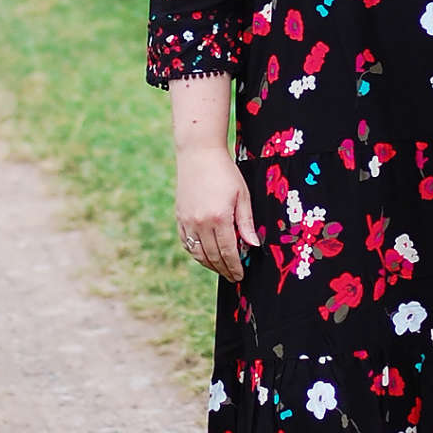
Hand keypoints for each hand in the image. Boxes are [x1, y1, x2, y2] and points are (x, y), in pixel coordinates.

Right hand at [176, 144, 257, 280]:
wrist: (199, 154)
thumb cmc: (225, 172)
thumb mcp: (242, 195)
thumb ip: (246, 222)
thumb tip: (253, 246)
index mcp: (219, 217)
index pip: (228, 251)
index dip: (235, 266)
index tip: (240, 276)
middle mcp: (200, 222)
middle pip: (213, 256)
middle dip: (224, 269)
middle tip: (233, 277)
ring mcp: (187, 221)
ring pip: (197, 253)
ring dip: (210, 265)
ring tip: (221, 269)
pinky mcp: (179, 217)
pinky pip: (186, 243)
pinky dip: (196, 253)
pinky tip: (205, 256)